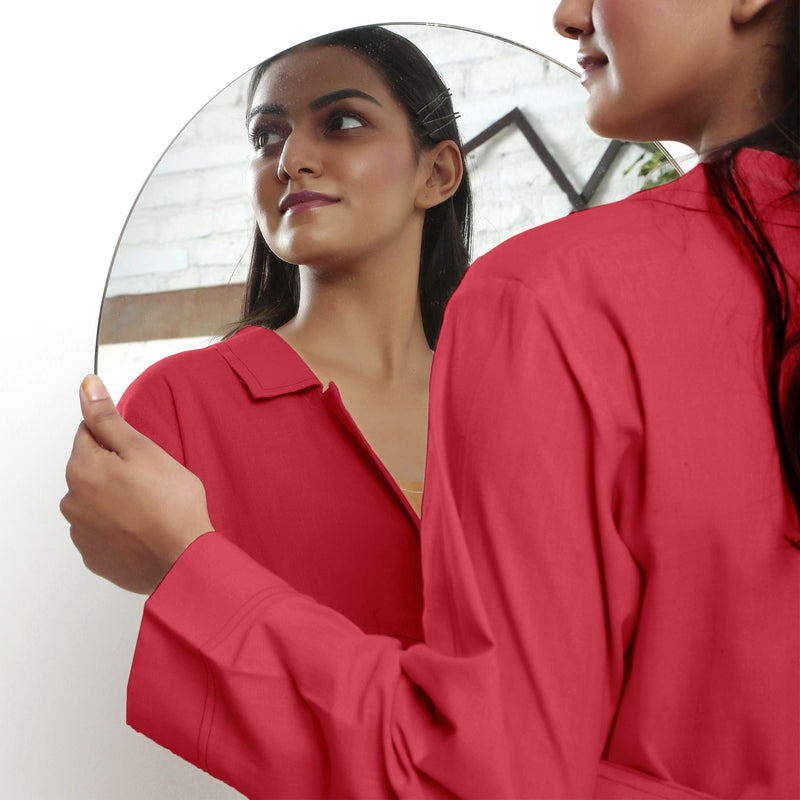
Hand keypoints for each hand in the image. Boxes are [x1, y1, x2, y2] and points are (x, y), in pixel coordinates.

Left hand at [61, 375, 213, 593]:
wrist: (183, 560)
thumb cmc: (171, 505)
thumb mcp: (143, 450)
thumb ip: (108, 418)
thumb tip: (87, 387)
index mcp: (82, 469)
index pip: (89, 433)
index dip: (120, 439)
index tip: (141, 454)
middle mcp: (72, 501)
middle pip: (91, 469)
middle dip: (116, 469)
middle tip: (152, 481)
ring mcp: (81, 532)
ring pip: (97, 500)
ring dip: (116, 499)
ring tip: (151, 507)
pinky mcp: (94, 556)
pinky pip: (103, 531)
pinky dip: (120, 526)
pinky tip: (144, 528)